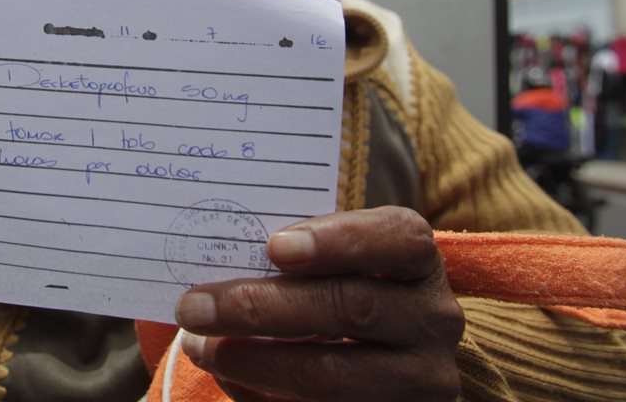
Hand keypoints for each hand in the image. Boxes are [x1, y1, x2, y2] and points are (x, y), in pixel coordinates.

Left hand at [175, 206, 463, 401]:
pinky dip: (265, 398)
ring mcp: (420, 380)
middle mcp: (431, 317)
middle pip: (351, 308)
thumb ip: (286, 252)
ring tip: (200, 347)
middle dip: (261, 307)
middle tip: (193, 306)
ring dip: (254, 361)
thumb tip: (210, 260)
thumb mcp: (326, 259)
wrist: (380, 354)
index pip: (396, 239)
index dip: (337, 240)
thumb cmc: (334, 283)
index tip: (273, 247)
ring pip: (333, 375)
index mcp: (416, 258)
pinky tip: (229, 379)